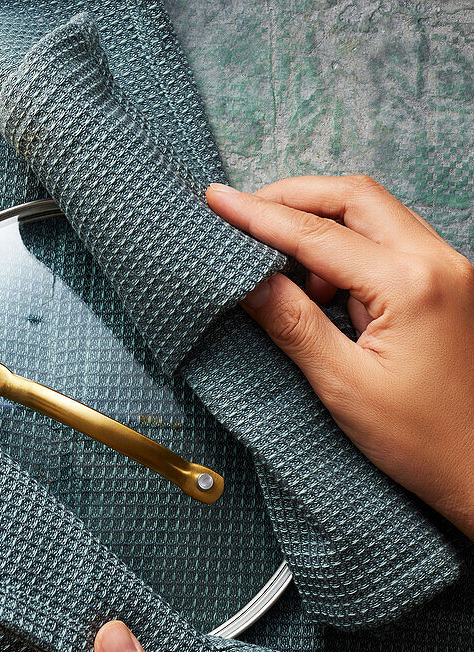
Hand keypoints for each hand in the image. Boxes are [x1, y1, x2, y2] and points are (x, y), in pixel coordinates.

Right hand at [206, 176, 473, 537]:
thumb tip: (247, 280)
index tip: (216, 202)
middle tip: (241, 214)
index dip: (259, 216)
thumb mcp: (343, 385)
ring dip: (318, 222)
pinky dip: (342, 247)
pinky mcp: (443, 284)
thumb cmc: (421, 440)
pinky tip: (316, 285)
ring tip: (275, 263)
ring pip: (371, 214)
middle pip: (353, 198)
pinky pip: (386, 242)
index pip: (318, 234)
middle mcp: (438, 263)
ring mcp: (446, 270)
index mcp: (412, 285)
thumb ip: (293, 324)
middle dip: (292, 198)